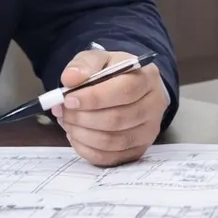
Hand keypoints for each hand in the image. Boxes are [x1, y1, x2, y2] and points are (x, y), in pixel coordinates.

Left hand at [51, 48, 167, 166]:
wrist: (130, 88)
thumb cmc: (113, 73)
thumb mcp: (99, 59)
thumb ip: (84, 65)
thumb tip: (70, 79)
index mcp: (147, 77)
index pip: (125, 91)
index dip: (94, 98)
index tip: (68, 100)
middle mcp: (154, 105)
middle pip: (117, 119)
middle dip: (83, 118)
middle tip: (62, 112)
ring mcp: (149, 131)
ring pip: (112, 141)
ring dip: (82, 134)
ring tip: (67, 122)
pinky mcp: (139, 149)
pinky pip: (110, 157)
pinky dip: (87, 149)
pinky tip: (76, 136)